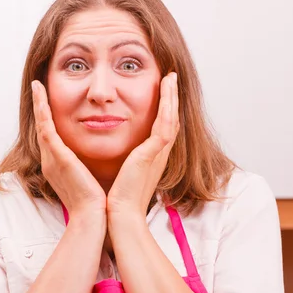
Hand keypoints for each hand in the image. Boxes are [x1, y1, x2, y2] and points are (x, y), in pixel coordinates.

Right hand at [32, 80, 106, 216]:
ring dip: (38, 104)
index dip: (46, 120)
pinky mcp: (58, 157)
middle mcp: (50, 161)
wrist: (93, 216)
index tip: (47, 104)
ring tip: (37, 86)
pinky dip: (42, 110)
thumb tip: (96, 162)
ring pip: (41, 124)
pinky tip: (41, 95)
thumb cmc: (95, 202)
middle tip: (37, 89)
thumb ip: (88, 168)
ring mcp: (51, 158)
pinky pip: (46, 128)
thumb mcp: (89, 180)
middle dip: (39, 108)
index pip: (50, 137)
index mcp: (58, 166)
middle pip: (42, 128)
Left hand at [107, 72, 179, 216]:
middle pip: (171, 118)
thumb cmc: (120, 197)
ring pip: (171, 118)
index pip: (163, 126)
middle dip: (172, 97)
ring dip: (171, 96)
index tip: (163, 90)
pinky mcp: (151, 154)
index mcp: (152, 156)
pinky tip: (166, 91)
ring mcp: (158, 153)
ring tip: (170, 78)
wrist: (120, 214)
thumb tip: (121, 155)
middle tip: (171, 77)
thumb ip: (127, 160)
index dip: (165, 107)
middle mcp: (159, 153)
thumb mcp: (126, 172)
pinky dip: (167, 106)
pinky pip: (164, 125)